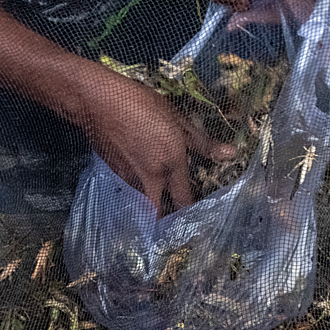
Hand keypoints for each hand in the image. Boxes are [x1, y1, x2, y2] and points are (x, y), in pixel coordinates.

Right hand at [78, 69, 234, 212]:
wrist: (97, 100)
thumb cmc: (140, 103)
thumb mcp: (176, 118)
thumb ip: (202, 142)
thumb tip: (232, 154)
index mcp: (170, 161)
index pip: (184, 199)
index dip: (190, 214)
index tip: (195, 222)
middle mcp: (150, 176)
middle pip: (157, 213)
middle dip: (164, 224)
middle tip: (170, 229)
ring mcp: (128, 178)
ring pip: (140, 206)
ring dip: (147, 213)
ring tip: (153, 216)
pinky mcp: (111, 175)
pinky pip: (126, 195)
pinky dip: (133, 199)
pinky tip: (136, 194)